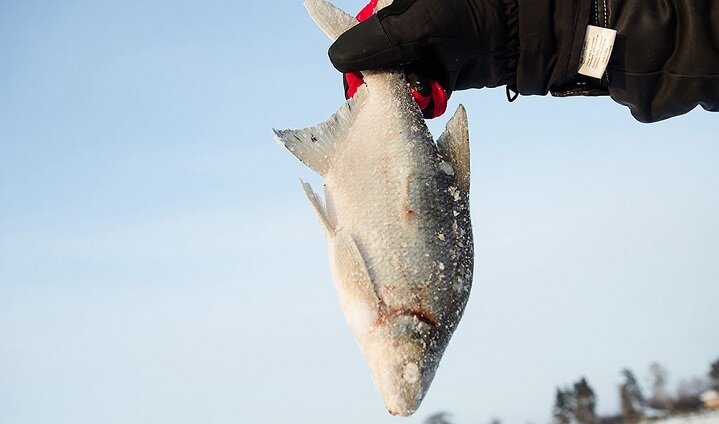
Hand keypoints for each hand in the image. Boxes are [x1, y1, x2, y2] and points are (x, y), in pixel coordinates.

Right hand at [329, 0, 515, 95]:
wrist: (530, 32)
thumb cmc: (478, 12)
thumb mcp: (420, 22)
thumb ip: (377, 41)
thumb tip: (337, 58)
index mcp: (397, 7)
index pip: (360, 34)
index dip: (357, 59)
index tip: (361, 82)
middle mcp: (408, 27)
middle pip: (376, 62)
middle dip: (382, 81)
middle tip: (393, 90)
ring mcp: (426, 52)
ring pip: (397, 82)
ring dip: (404, 93)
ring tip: (422, 88)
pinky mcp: (444, 75)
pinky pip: (421, 94)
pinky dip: (425, 100)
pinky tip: (435, 94)